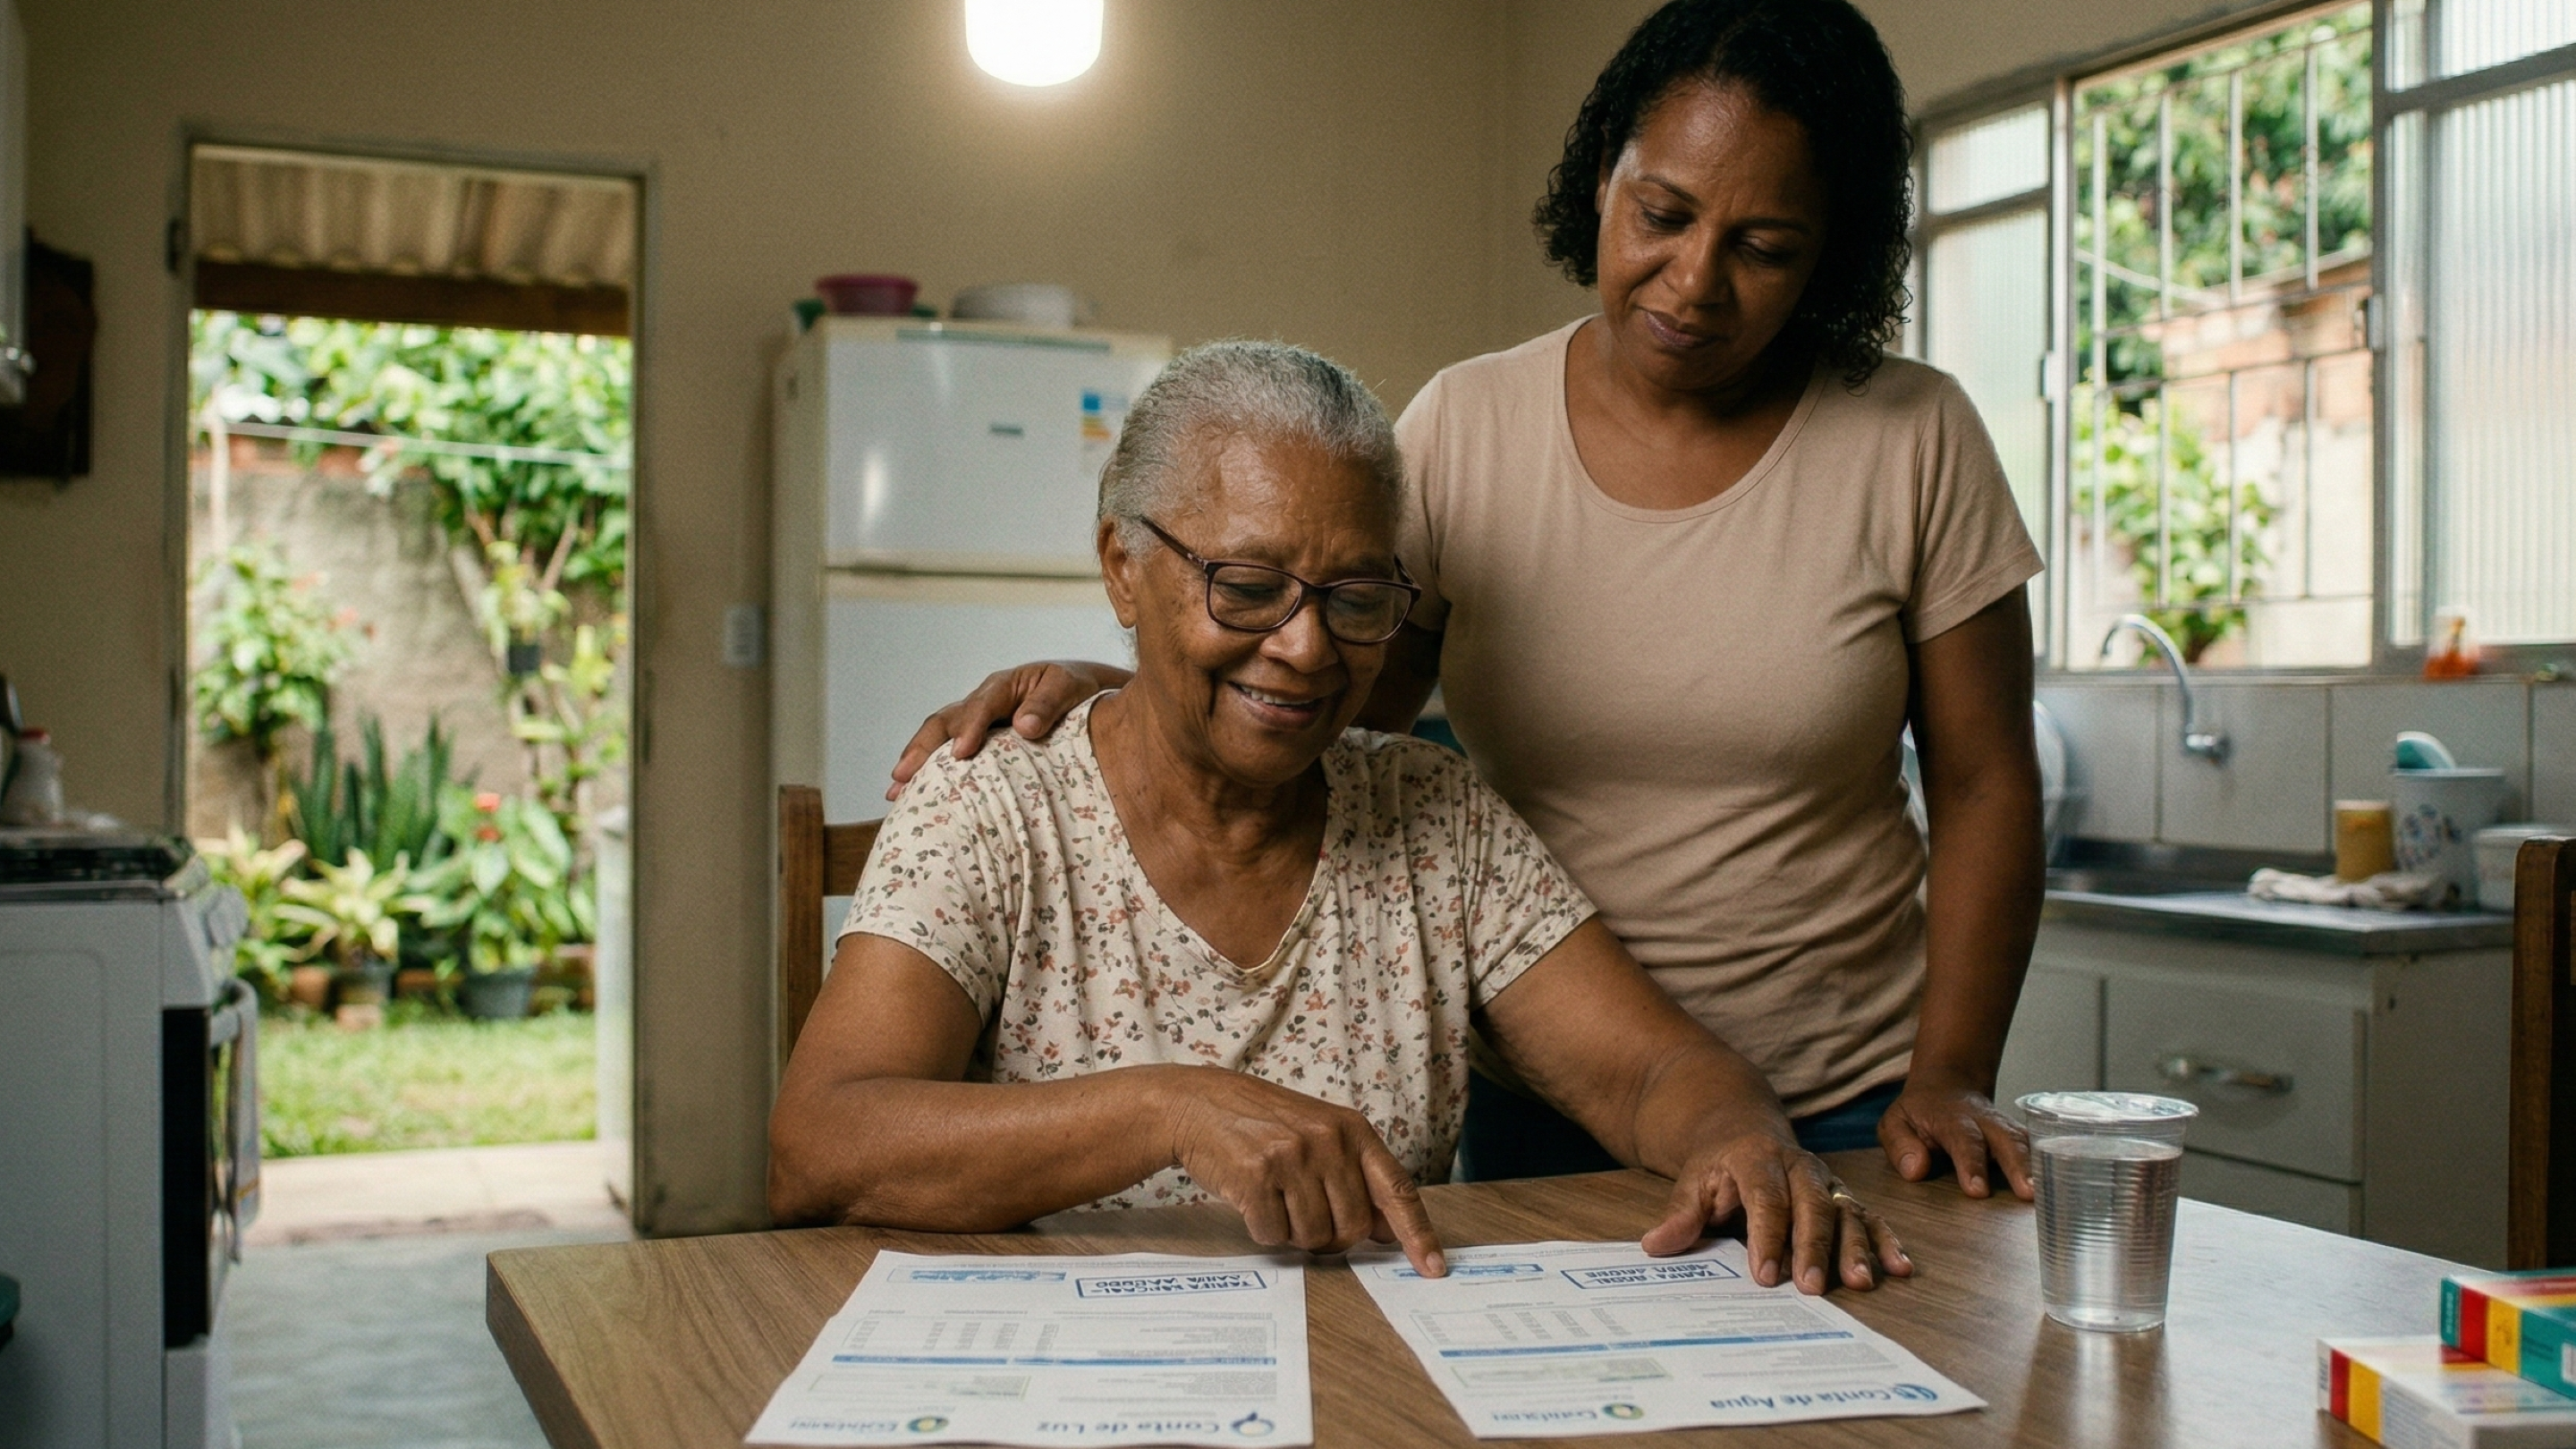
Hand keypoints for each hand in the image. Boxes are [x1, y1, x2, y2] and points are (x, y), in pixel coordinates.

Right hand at [886, 660, 1132, 799]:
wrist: (1078, 693)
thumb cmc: (1075, 690)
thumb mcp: (1069, 688)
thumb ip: (1049, 703)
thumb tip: (1025, 726)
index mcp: (1004, 686)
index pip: (981, 705)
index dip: (969, 728)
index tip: (962, 753)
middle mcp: (981, 703)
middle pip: (944, 721)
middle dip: (922, 748)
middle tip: (903, 775)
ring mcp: (974, 723)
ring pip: (938, 739)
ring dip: (915, 763)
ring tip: (895, 793)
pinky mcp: (975, 742)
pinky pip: (946, 755)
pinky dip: (928, 774)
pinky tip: (912, 798)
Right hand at [1163, 1068, 1446, 1277]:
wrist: (1200, 1104)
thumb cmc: (1265, 1125)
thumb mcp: (1321, 1135)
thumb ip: (1356, 1177)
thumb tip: (1390, 1231)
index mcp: (1353, 1131)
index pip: (1397, 1190)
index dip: (1418, 1234)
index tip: (1433, 1268)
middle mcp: (1328, 1142)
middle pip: (1353, 1228)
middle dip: (1332, 1237)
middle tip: (1307, 1217)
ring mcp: (1292, 1157)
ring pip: (1313, 1237)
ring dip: (1293, 1234)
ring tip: (1276, 1200)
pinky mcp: (1256, 1176)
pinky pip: (1273, 1235)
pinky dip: (1263, 1230)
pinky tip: (1253, 1200)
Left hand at [1643, 1129, 1909, 1292]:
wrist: (1742, 1131)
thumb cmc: (1717, 1167)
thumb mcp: (1691, 1182)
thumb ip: (1681, 1215)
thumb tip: (1656, 1245)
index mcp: (1757, 1157)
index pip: (1766, 1199)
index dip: (1766, 1237)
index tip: (1764, 1276)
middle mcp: (1798, 1166)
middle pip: (1811, 1207)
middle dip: (1812, 1249)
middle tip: (1811, 1288)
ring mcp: (1824, 1181)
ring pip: (1844, 1213)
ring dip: (1855, 1248)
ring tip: (1860, 1282)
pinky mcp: (1842, 1196)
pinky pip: (1868, 1217)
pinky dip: (1884, 1241)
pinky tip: (1898, 1268)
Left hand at [1878, 1073, 2034, 1199]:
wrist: (1947, 1087)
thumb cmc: (1919, 1113)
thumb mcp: (1895, 1123)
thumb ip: (1901, 1145)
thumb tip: (1916, 1169)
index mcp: (1951, 1118)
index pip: (1963, 1140)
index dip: (1971, 1164)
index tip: (1977, 1190)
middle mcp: (1984, 1121)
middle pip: (2005, 1139)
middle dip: (2017, 1165)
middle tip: (2028, 1193)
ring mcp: (2004, 1127)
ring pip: (2025, 1143)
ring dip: (2037, 1168)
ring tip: (2047, 1196)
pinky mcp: (2018, 1136)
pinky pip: (2037, 1148)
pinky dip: (2048, 1164)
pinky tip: (2060, 1186)